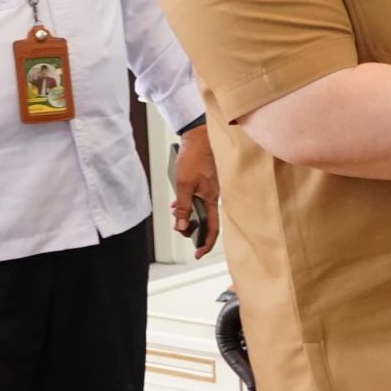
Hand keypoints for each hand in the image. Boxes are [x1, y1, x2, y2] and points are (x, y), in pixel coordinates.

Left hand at [171, 125, 221, 257]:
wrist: (200, 137)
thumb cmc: (194, 157)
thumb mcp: (183, 184)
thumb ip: (183, 206)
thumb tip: (181, 225)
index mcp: (211, 199)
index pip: (212, 228)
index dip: (206, 243)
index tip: (198, 253)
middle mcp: (214, 196)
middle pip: (206, 220)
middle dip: (192, 227)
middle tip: (180, 227)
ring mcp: (212, 189)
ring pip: (201, 209)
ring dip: (188, 214)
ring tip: (176, 212)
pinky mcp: (207, 182)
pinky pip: (199, 199)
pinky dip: (189, 203)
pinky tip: (179, 201)